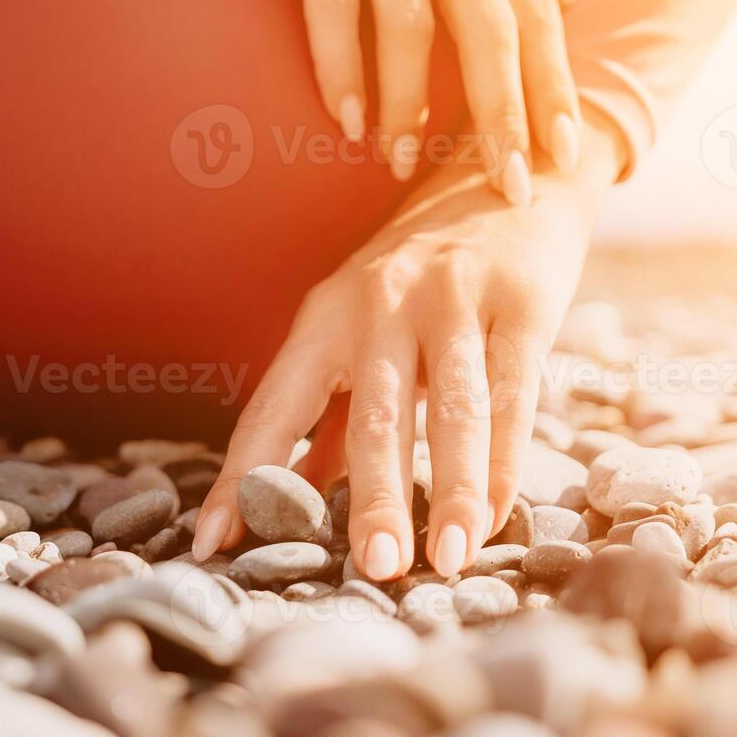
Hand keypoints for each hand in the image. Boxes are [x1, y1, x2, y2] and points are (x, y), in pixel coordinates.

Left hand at [192, 119, 623, 579]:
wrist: (507, 168)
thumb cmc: (421, 273)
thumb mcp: (361, 327)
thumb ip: (334, 414)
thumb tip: (302, 492)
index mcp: (327, 315)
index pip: (274, 407)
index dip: (240, 477)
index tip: (213, 545)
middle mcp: (383, 303)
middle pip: (373, 415)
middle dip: (374, 496)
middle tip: (374, 568)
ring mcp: (455, 299)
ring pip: (452, 407)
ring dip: (453, 489)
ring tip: (450, 559)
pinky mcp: (524, 301)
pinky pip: (514, 392)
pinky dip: (507, 459)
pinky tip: (500, 515)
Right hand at [269, 0, 579, 203]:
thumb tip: (559, 11)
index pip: (532, 10)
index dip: (550, 84)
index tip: (560, 154)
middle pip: (490, 24)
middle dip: (503, 112)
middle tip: (507, 185)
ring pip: (411, 21)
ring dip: (409, 103)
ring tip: (402, 164)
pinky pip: (333, 0)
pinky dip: (340, 65)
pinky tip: (343, 119)